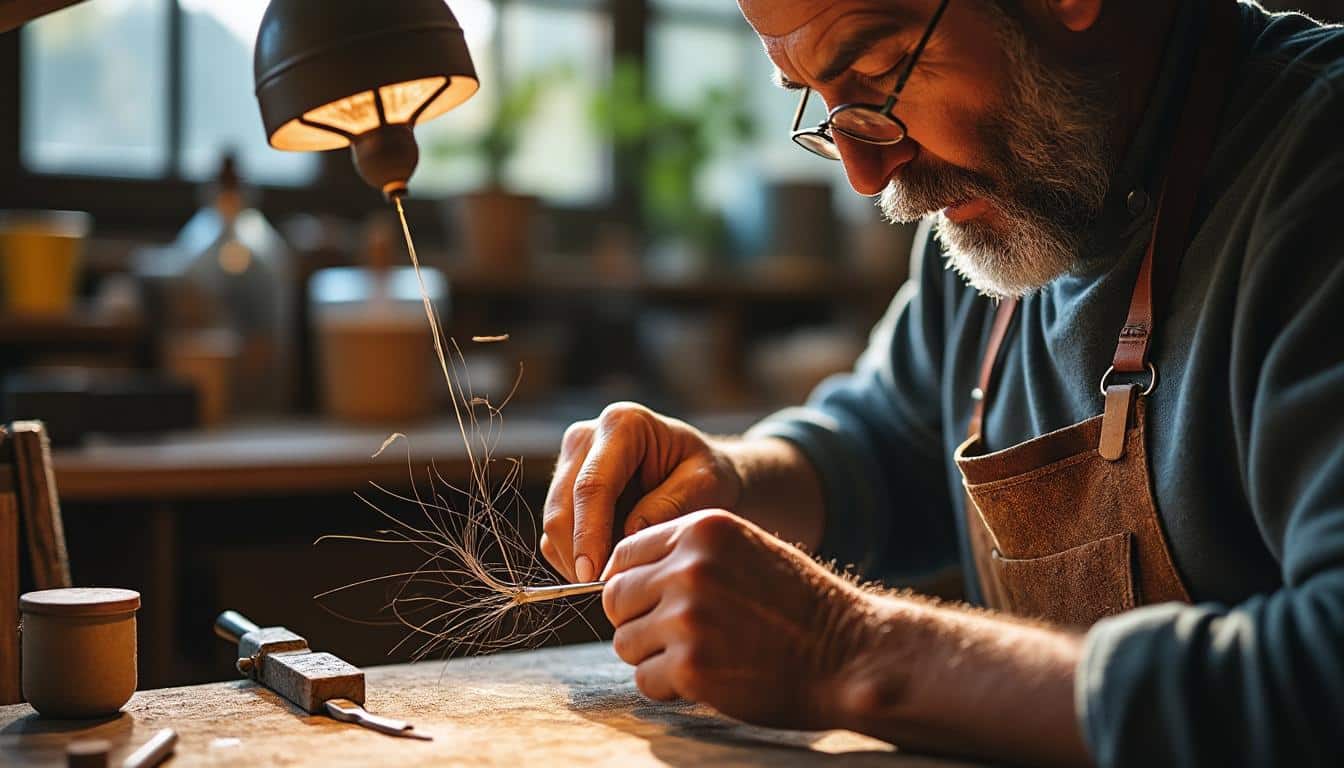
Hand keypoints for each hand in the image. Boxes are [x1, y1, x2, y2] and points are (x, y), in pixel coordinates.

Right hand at [542, 403, 742, 582]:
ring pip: (553, 526)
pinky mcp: (562, 492)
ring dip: (578, 560)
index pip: (593, 485)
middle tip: (611, 590)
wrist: (697, 474)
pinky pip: (554, 537)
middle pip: (562, 507)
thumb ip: (670, 505)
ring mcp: (569, 464)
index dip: (589, 533)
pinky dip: (576, 559)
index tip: (594, 575)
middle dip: (580, 554)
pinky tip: (611, 563)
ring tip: (622, 574)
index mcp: (623, 425)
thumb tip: (629, 535)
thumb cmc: (705, 476)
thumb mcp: (706, 485)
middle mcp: (586, 437)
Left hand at [600, 509, 867, 729]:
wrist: (849, 654)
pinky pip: (645, 679)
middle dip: (635, 621)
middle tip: (671, 636)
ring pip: (624, 641)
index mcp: (702, 531)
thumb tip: (624, 576)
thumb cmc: (798, 607)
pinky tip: (706, 679)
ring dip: (651, 656)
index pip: (624, 554)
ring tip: (696, 657)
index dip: (630, 584)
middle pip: (615, 597)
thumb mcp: (746, 550)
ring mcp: (688, 617)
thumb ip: (689, 555)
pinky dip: (667, 687)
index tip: (648, 603)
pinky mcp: (691, 667)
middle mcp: (690, 567)